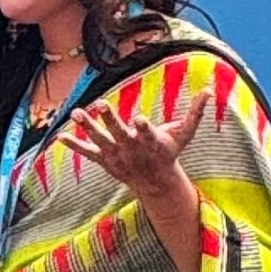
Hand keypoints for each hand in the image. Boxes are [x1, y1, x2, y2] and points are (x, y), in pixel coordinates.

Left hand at [60, 98, 204, 201]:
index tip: (139, 119)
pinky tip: (60, 136)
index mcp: (150, 140)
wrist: (155, 182)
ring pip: (99, 139)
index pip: (146, 132)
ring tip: (76, 112)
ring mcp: (116, 154)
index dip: (143, 126)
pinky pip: (86, 152)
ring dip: (87, 127)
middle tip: (100, 104)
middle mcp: (131, 147)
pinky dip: (74, 144)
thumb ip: (195, 112)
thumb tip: (210, 89)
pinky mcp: (104, 159)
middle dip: (110, 119)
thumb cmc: (169, 153)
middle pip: (118, 132)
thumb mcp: (184, 134)